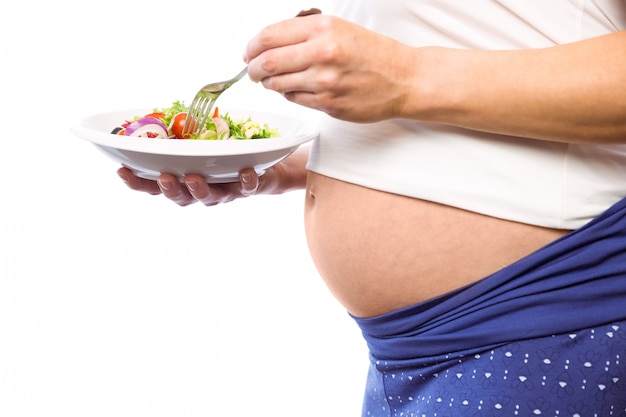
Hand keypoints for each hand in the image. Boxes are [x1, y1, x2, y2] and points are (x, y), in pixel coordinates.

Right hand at [116, 147, 309, 205]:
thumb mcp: (196, 141)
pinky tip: (244, 171)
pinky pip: (247, 187)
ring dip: (199, 188)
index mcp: (182, 180)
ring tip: (192, 177)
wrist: (264, 167)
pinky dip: (245, 181)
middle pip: (179, 197)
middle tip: (163, 177)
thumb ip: (178, 134)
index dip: (136, 182)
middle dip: (169, 189)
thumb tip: (159, 109)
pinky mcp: (248, 187)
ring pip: (210, 197)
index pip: (153, 186)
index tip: (121, 170)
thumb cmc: (221, 152)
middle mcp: (201, 190)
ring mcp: (224, 191)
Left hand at [243, 15, 416, 122]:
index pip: (269, 36)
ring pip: (277, 84)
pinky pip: (294, 99)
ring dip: (270, 83)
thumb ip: (304, 35)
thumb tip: (267, 45)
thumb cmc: (372, 54)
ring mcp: (325, 81)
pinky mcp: (328, 104)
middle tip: (252, 71)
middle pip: (267, 62)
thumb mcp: (339, 29)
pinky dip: (290, 94)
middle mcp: (323, 53)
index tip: (249, 53)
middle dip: (253, 68)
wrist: (404, 79)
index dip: (252, 46)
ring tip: (276, 80)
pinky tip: (299, 88)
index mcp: (323, 28)